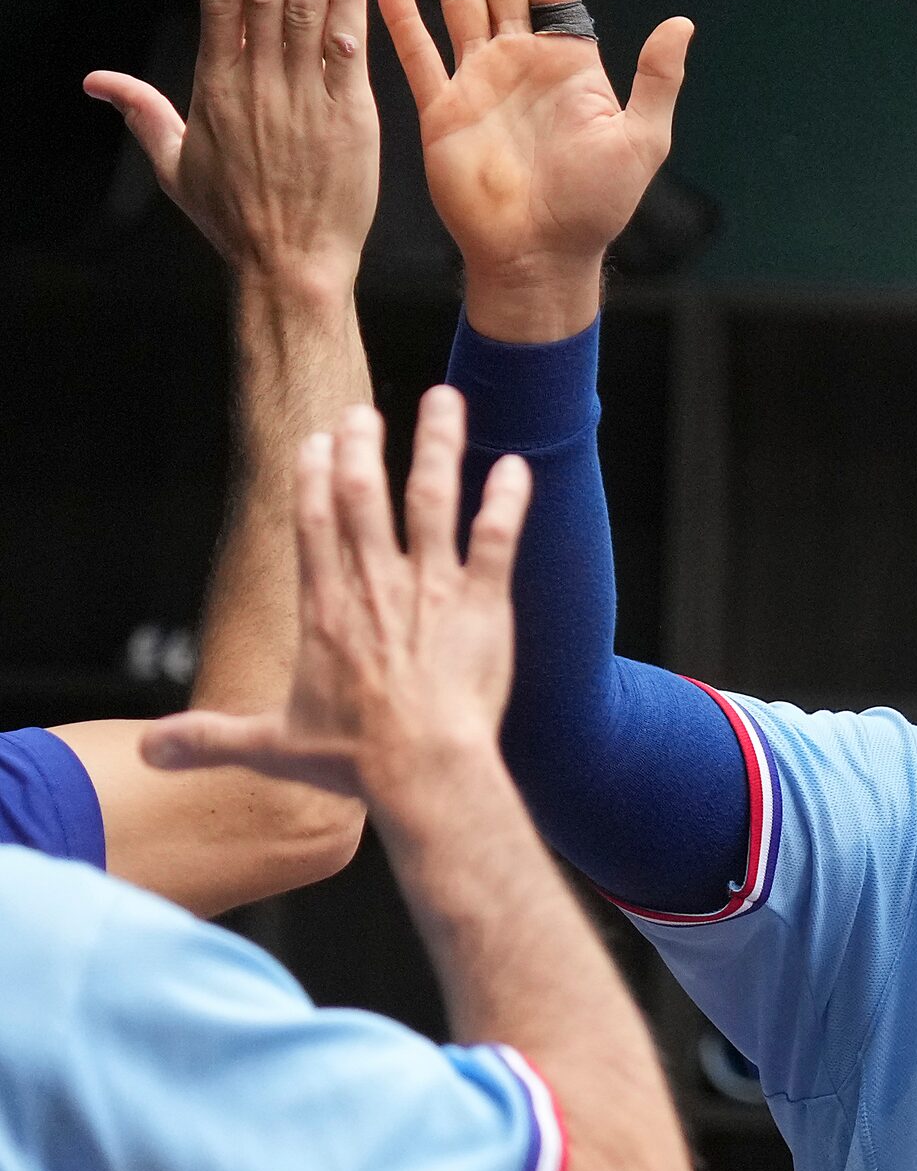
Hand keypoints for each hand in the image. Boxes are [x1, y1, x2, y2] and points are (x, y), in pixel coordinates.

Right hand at [84, 0, 376, 291]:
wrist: (291, 265)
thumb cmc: (234, 220)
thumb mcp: (174, 165)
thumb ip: (142, 112)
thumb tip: (97, 81)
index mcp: (214, 85)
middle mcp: (257, 81)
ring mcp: (303, 95)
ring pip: (301, 7)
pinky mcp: (348, 115)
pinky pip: (347, 46)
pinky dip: (348, 0)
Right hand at [142, 389, 532, 804]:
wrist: (424, 770)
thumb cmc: (355, 761)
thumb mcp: (271, 747)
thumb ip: (210, 738)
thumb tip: (147, 752)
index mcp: (326, 610)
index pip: (314, 526)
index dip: (314, 478)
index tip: (316, 440)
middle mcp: (376, 587)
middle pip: (365, 498)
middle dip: (362, 448)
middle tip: (362, 410)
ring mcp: (432, 590)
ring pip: (433, 501)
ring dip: (438, 446)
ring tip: (445, 399)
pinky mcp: (483, 603)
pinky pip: (497, 538)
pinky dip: (507, 500)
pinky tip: (516, 465)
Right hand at [377, 0, 691, 339]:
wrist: (541, 256)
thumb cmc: (595, 207)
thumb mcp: (640, 139)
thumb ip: (656, 79)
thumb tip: (682, 25)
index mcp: (569, 66)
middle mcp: (521, 64)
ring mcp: (479, 82)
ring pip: (460, 1)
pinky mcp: (441, 108)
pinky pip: (416, 52)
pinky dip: (400, 15)